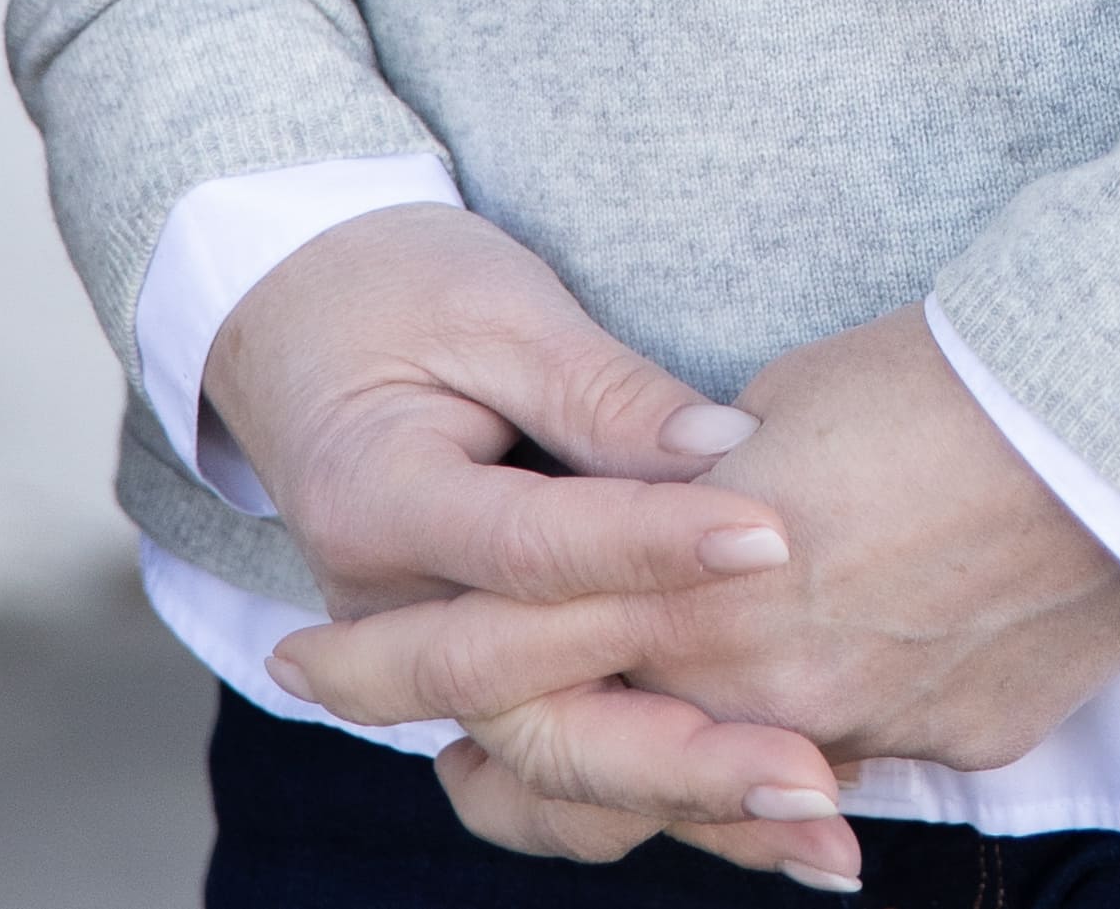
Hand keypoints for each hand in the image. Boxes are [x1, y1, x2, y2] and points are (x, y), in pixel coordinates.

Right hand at [215, 204, 856, 877]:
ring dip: (684, 806)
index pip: (530, 549)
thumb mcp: (500, 307)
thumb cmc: (403, 290)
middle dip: (683, 755)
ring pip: (548, 774)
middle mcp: (386, 616)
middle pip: (531, 715)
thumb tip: (729, 449)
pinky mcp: (473, 679)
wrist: (304, 322)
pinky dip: (652, 796)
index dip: (654, 548)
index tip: (777, 540)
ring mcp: (423, 665)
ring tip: (815, 828)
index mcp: (376, 501)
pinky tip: (761, 813)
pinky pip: (554, 767)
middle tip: (813, 777)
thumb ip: (605, 390)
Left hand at [271, 304, 1119, 821]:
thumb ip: (700, 484)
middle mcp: (767, 685)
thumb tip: (677, 518)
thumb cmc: (955, 371)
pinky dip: (808, 744)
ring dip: (659, 768)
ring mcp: (868, 729)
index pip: (504, 652)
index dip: (398, 659)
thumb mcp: (788, 399)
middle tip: (416, 731)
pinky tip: (808, 717)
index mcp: (699, 587)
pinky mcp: (962, 742)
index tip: (309, 654)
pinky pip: (854, 759)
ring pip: (721, 784)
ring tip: (594, 738)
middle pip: (590, 757)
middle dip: (490, 749)